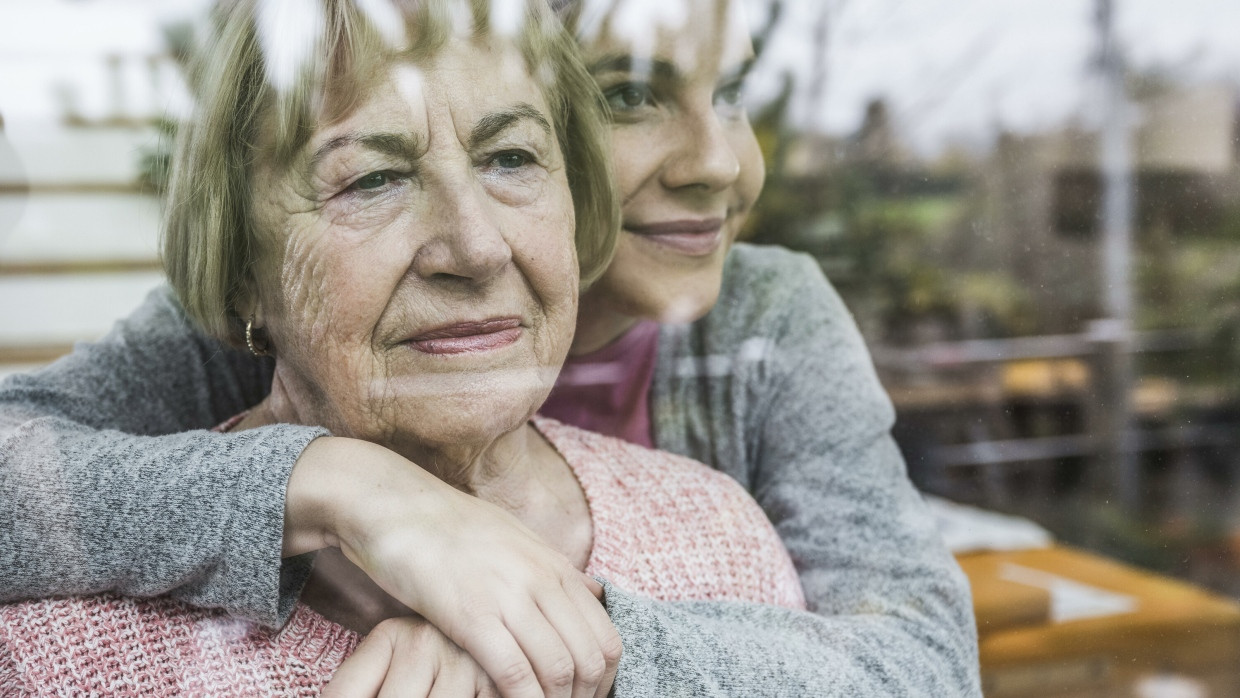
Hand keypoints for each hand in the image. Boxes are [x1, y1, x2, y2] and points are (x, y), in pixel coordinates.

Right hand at [285, 436, 620, 697]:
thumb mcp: (516, 537)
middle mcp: (541, 580)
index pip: (606, 638)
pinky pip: (513, 673)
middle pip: (590, 659)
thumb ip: (554, 569)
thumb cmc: (448, 525)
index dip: (601, 683)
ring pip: (559, 669)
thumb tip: (593, 592)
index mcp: (555, 567)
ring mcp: (508, 596)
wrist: (392, 504)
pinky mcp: (470, 614)